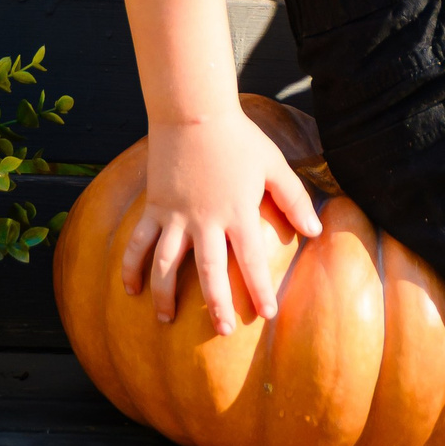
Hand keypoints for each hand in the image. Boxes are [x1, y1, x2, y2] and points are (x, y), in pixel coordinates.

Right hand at [121, 109, 322, 331]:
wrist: (193, 114)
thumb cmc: (239, 139)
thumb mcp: (275, 166)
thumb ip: (295, 199)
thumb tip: (316, 230)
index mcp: (238, 213)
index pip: (252, 261)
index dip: (260, 289)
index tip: (268, 314)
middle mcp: (205, 221)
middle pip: (210, 272)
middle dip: (217, 304)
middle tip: (224, 331)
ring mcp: (174, 216)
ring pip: (166, 265)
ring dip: (165, 294)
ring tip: (165, 319)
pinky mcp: (153, 208)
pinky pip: (138, 243)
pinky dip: (130, 266)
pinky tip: (129, 288)